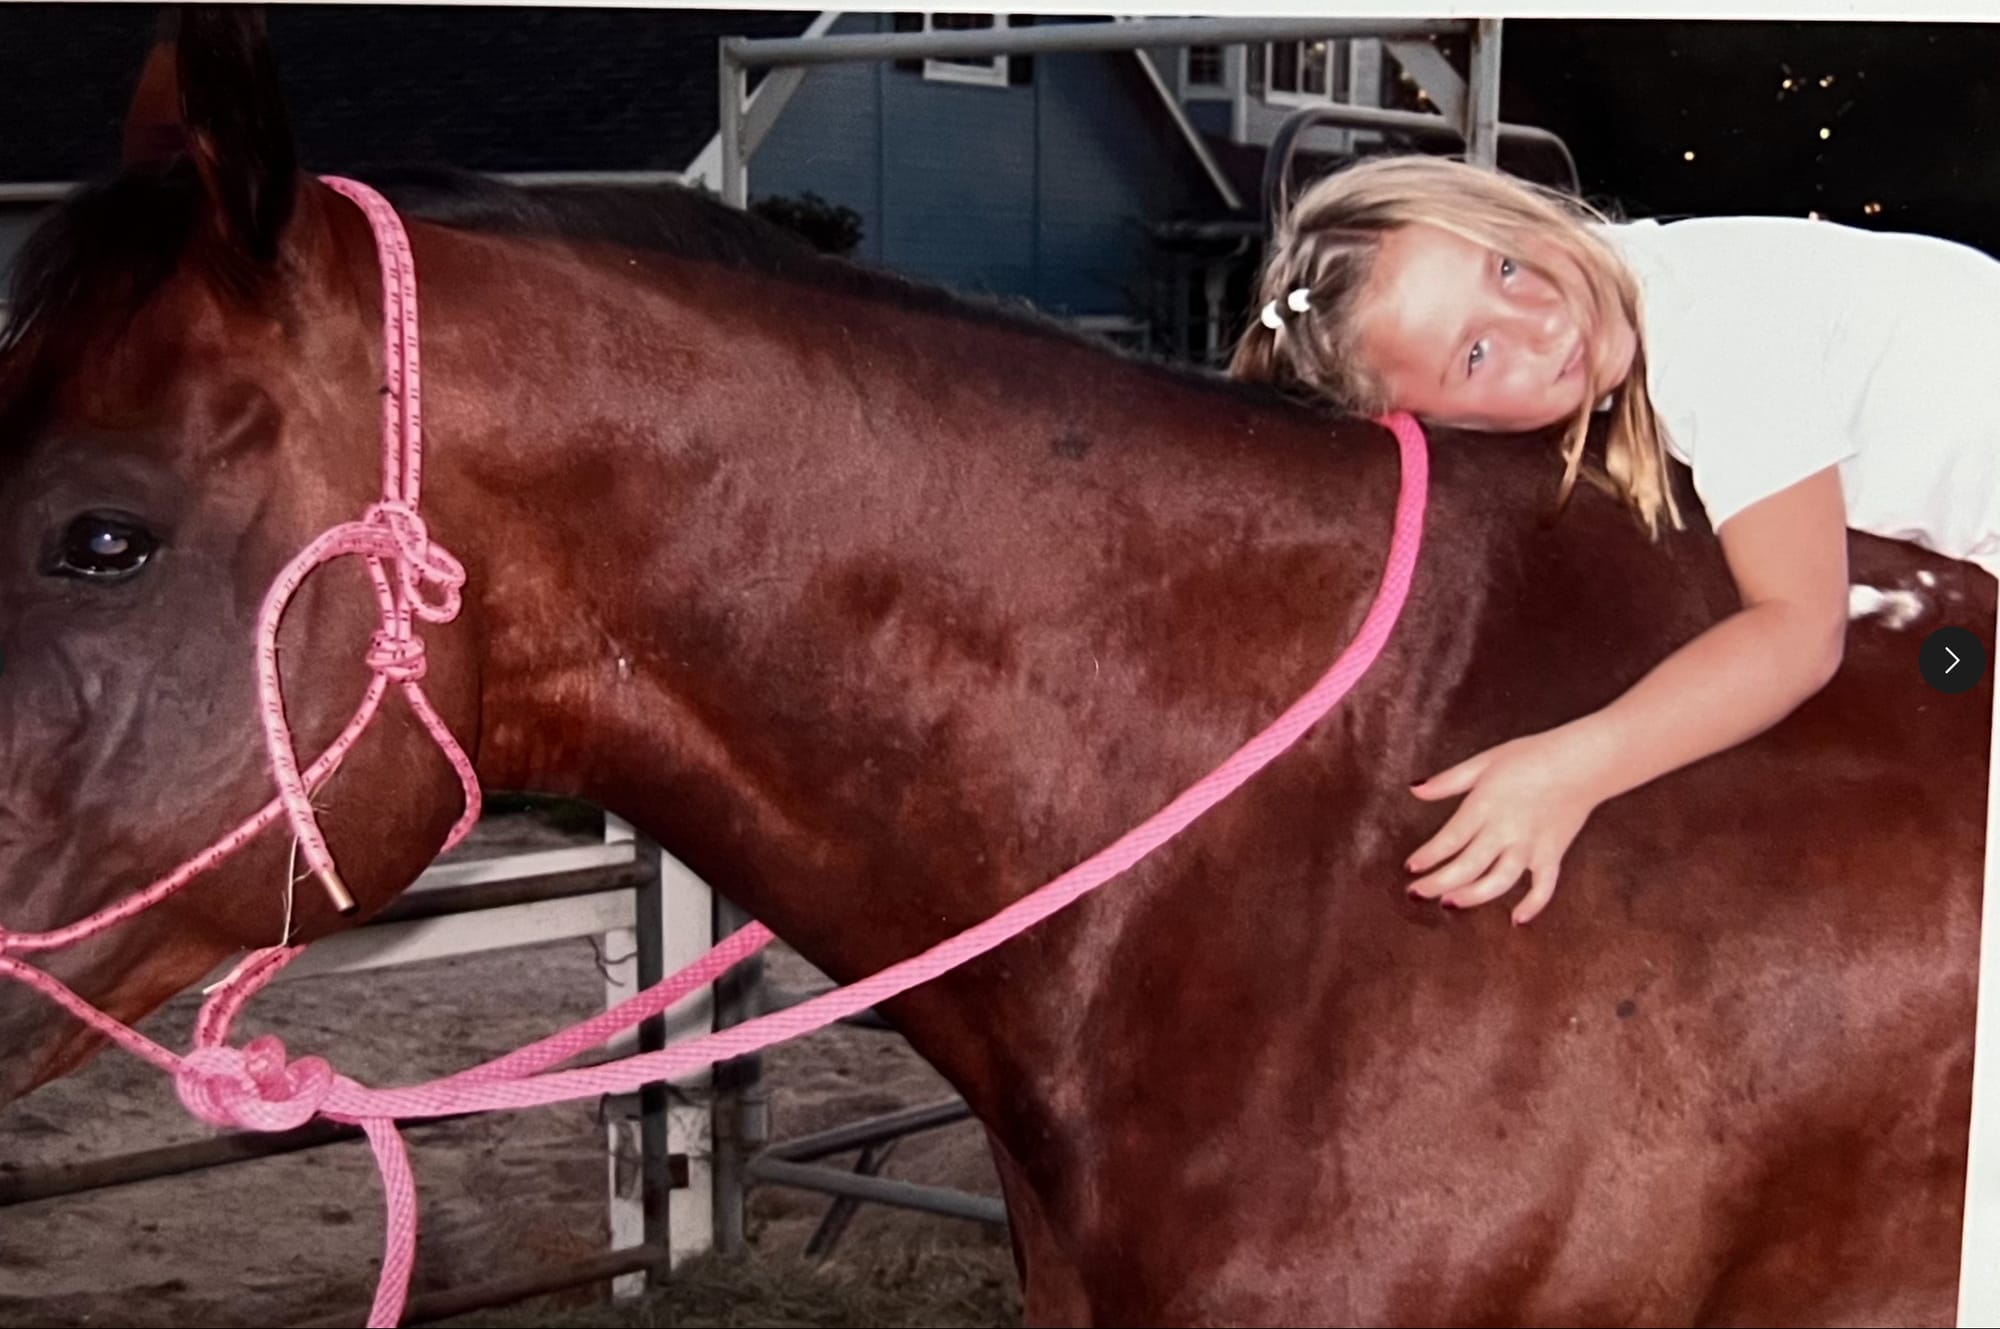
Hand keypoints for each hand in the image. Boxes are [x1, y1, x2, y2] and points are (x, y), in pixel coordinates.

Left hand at [1405, 728, 1605, 924]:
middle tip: (1417, 893)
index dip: (1428, 857)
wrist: (1583, 761)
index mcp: (1486, 805)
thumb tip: (1416, 790)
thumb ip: (1449, 780)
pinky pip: (1544, 886)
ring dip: (1473, 897)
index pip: (1450, 838)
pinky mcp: (1553, 854)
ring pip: (1499, 881)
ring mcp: (1531, 845)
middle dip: (1438, 883)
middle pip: (1468, 866)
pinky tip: (1516, 919)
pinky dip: (1533, 905)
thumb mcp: (1484, 761)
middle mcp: (1506, 830)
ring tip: (1450, 903)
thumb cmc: (1532, 756)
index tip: (1411, 868)